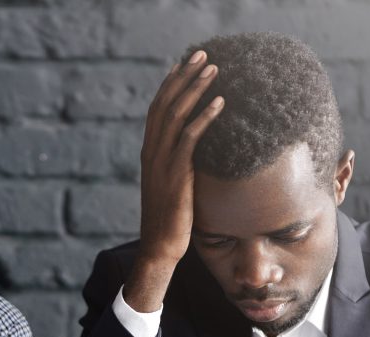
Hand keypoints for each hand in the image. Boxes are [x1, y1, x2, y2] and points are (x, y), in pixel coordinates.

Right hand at [124, 50, 223, 312]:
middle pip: (166, 103)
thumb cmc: (170, 223)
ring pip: (177, 115)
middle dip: (184, 76)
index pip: (158, 109)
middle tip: (202, 54)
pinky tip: (220, 102)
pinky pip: (190, 138)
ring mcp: (162, 163)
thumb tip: (198, 158)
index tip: (184, 64)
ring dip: (196, 88)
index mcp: (149, 154)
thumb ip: (180, 168)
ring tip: (214, 69)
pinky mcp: (176, 175)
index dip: (171, 84)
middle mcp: (152, 153)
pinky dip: (204, 116)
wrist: (160, 248)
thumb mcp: (173, 188)